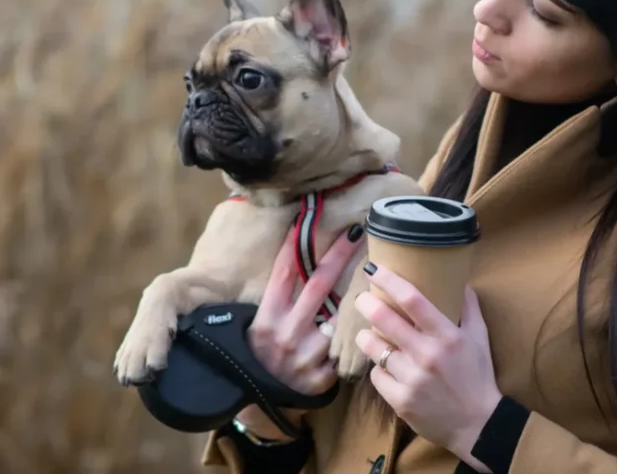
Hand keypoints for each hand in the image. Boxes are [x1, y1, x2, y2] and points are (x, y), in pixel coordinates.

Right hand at [235, 223, 364, 439]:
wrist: (258, 399)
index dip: (296, 243)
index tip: (310, 218)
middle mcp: (285, 333)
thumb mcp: (260, 321)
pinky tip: (349, 344)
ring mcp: (304, 357)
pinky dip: (346, 346)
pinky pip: (343, 351)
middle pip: (318, 285)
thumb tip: (296, 254)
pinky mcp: (321, 378)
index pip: (284, 272)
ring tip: (357, 305)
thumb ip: (279, 297)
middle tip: (356, 232)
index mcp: (267, 316)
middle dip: (339, 255)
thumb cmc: (262, 351)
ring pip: (337, 320)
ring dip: (347, 312)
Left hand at [354, 265, 501, 471]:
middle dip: (366, 304)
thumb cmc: (478, 376)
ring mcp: (412, 380)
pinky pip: (377, 376)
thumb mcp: (479, 338)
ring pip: (374, 348)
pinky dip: (379, 369)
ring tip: (368, 334)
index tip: (374, 268)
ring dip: (367, 338)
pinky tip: (386, 367)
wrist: (478, 425)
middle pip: (384, 319)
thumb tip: (459, 280)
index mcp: (447, 336)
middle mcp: (428, 355)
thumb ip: (468, 307)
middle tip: (361, 299)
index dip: (389, 280)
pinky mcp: (400, 401)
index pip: (413, 299)